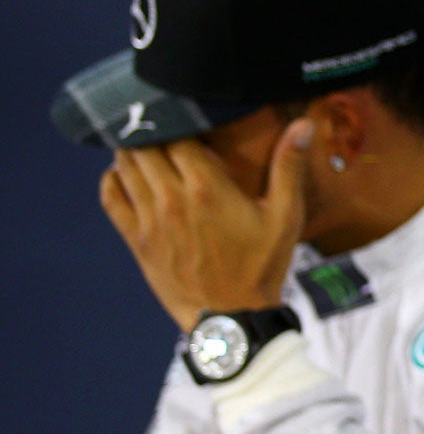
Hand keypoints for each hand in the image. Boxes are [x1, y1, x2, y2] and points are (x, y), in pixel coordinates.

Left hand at [100, 123, 312, 330]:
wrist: (231, 317)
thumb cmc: (261, 266)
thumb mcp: (285, 217)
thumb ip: (288, 167)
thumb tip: (302, 126)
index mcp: (207, 188)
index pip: (177, 134)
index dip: (181, 119)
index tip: (191, 115)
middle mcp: (170, 198)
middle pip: (145, 145)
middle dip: (154, 131)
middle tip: (169, 127)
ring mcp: (148, 220)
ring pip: (125, 165)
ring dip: (134, 150)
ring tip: (151, 145)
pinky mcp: (135, 238)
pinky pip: (110, 195)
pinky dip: (114, 178)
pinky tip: (128, 174)